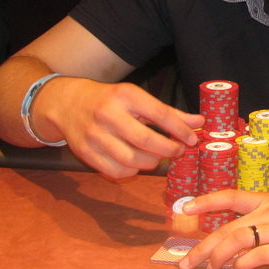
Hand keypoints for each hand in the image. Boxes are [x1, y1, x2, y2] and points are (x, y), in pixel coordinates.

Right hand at [34, 77, 202, 178]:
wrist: (68, 104)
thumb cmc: (111, 100)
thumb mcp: (138, 98)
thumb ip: (169, 112)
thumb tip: (199, 123)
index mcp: (126, 96)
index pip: (160, 114)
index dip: (180, 130)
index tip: (192, 139)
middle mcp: (109, 115)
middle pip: (146, 141)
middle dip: (169, 150)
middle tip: (178, 151)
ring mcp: (95, 135)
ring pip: (132, 160)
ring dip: (152, 163)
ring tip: (159, 157)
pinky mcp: (86, 153)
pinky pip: (116, 171)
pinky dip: (132, 172)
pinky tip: (137, 164)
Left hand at [178, 190, 268, 268]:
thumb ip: (262, 220)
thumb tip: (235, 242)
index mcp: (267, 200)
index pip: (230, 196)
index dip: (205, 201)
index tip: (184, 207)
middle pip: (227, 228)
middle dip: (201, 247)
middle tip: (185, 263)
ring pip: (238, 239)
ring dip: (218, 257)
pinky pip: (260, 255)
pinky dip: (243, 265)